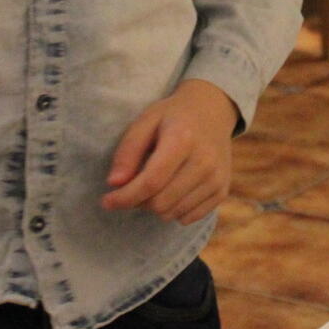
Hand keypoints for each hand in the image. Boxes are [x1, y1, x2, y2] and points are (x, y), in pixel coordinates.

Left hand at [101, 80, 240, 223]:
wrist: (212, 111)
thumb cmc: (173, 116)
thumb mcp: (145, 121)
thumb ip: (128, 151)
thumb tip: (114, 184)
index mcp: (182, 140)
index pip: (151, 182)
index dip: (125, 197)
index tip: (106, 201)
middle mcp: (204, 161)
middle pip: (161, 203)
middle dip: (138, 201)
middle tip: (132, 187)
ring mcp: (217, 178)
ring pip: (173, 214)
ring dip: (155, 206)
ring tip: (154, 185)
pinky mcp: (222, 190)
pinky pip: (189, 218)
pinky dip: (174, 210)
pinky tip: (172, 190)